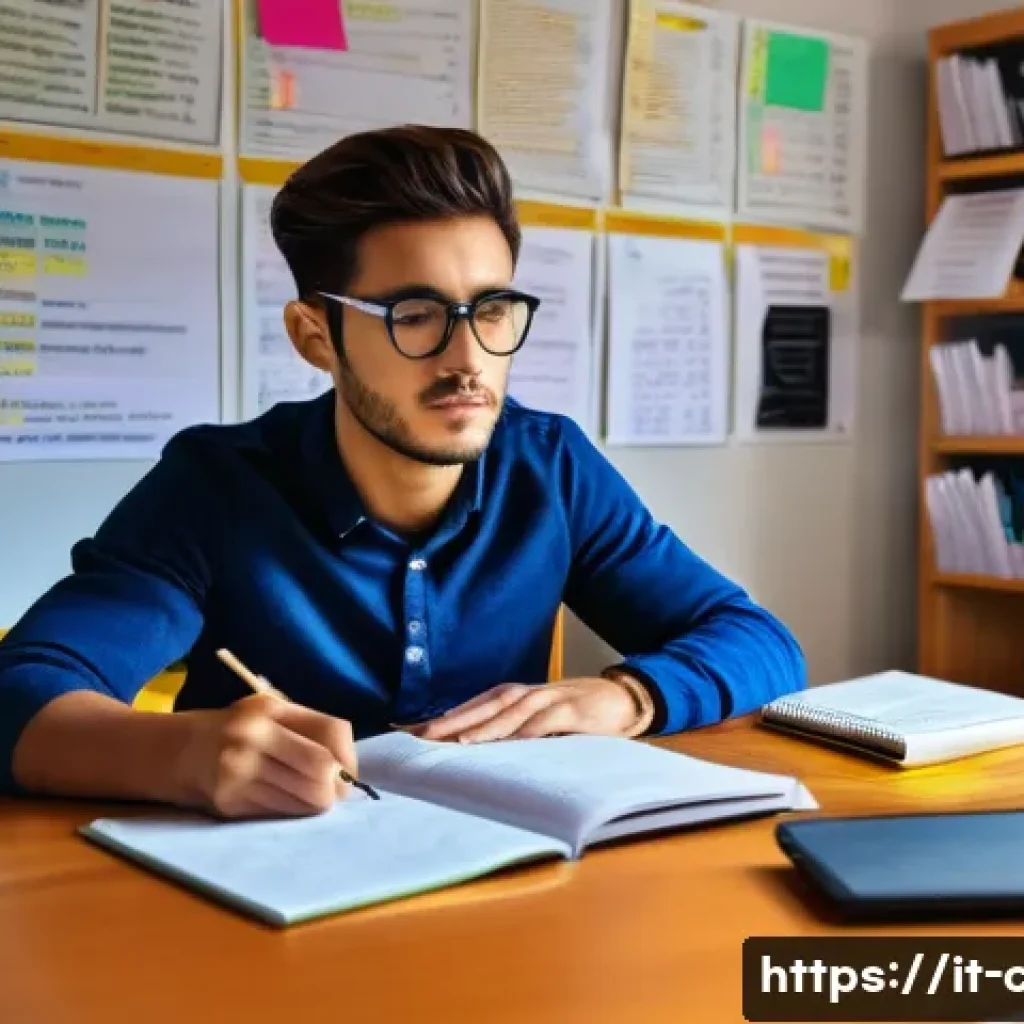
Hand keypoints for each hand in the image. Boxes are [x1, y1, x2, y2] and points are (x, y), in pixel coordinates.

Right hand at [173, 694, 357, 818]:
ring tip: (308, 799)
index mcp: (269, 710)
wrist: (175, 752)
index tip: (347, 773)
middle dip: (335, 788)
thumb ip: (310, 731)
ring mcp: (238, 772)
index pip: (331, 733)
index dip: (348, 759)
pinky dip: (289, 812)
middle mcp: (253, 738)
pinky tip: (281, 803)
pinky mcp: (229, 803)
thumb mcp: (270, 714)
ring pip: (304, 799)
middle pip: (321, 771)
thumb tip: (347, 772)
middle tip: (333, 794)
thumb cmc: (237, 730)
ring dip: (313, 805)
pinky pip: (279, 813)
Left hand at [412, 677, 643, 743]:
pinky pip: (546, 720)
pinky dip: (527, 730)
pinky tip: (512, 742)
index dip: (445, 719)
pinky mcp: (572, 711)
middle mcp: (527, 695)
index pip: (473, 707)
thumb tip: (476, 756)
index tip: (413, 734)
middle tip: (421, 738)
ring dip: (484, 725)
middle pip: (482, 705)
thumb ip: (515, 735)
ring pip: (509, 710)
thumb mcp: (542, 725)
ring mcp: (549, 700)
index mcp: (516, 698)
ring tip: (458, 742)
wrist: (624, 700)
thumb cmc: (578, 715)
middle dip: (452, 721)